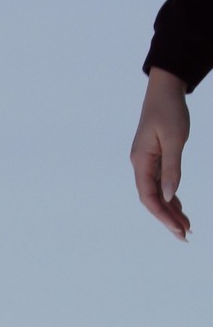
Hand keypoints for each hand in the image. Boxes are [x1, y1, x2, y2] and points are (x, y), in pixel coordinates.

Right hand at [132, 67, 191, 239]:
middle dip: (167, 218)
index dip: (163, 215)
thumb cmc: (168, 112)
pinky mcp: (154, 158)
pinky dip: (171, 197)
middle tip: (185, 236)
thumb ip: (172, 169)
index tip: (178, 229)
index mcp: (141, 162)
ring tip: (185, 227)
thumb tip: (172, 196)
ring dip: (170, 210)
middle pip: (152, 199)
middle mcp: (141, 165)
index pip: (149, 197)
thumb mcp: (174, 140)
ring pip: (157, 193)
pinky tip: (179, 207)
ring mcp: (146, 163)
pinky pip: (161, 183)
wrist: (164, 90)